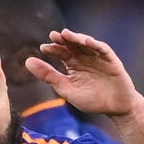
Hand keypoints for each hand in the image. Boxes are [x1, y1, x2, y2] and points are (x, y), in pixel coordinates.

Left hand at [25, 29, 141, 118]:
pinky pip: (103, 49)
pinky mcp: (111, 60)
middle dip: (63, 39)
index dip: (53, 49)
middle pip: (72, 45)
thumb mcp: (66, 89)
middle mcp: (85, 58)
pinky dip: (95, 45)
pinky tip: (86, 42)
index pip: (61, 53)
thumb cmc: (92, 100)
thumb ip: (48, 76)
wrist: (115, 108)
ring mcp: (98, 58)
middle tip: (54, 35)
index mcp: (73, 65)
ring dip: (77, 38)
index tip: (43, 48)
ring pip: (86, 44)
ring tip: (67, 35)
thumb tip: (27, 61)